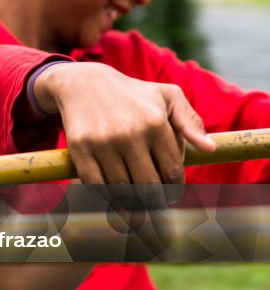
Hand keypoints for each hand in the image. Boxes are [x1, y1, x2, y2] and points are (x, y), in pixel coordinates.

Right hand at [33, 62, 215, 184]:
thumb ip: (191, 121)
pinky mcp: (80, 148)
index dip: (174, 190)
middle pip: (149, 186)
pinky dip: (106, 196)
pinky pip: (95, 185)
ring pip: (122, 188)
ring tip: (135, 202)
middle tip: (154, 206)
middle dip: (155, 202)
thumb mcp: (167, 96)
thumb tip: (210, 149)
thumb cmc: (132, 94)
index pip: (172, 172)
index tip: (170, 195)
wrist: (84, 83)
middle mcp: (129, 134)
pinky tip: (113, 197)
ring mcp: (103, 142)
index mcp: (155, 123)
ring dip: (131, 201)